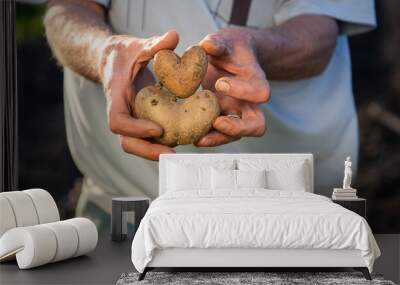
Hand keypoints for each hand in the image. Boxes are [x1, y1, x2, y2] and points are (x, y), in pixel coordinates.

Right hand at [100, 31, 178, 159]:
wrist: (110, 61)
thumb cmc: (123, 53)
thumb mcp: (137, 45)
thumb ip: (155, 43)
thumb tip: (174, 37)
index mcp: (116, 95)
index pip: (117, 120)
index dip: (135, 128)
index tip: (157, 128)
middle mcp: (121, 111)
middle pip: (126, 141)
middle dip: (147, 150)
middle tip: (171, 153)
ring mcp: (128, 118)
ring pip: (135, 144)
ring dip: (154, 151)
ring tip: (178, 152)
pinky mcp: (137, 120)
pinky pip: (145, 137)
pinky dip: (159, 142)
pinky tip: (180, 140)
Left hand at [197, 28, 269, 146]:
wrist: (227, 58)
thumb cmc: (228, 48)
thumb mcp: (225, 40)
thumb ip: (218, 43)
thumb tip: (207, 46)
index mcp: (255, 80)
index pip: (260, 92)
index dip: (242, 91)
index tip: (220, 83)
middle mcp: (248, 102)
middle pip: (256, 125)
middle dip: (236, 128)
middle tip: (216, 123)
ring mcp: (235, 114)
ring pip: (235, 136)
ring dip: (217, 139)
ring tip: (197, 139)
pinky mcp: (221, 119)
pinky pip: (217, 135)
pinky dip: (205, 136)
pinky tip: (188, 135)